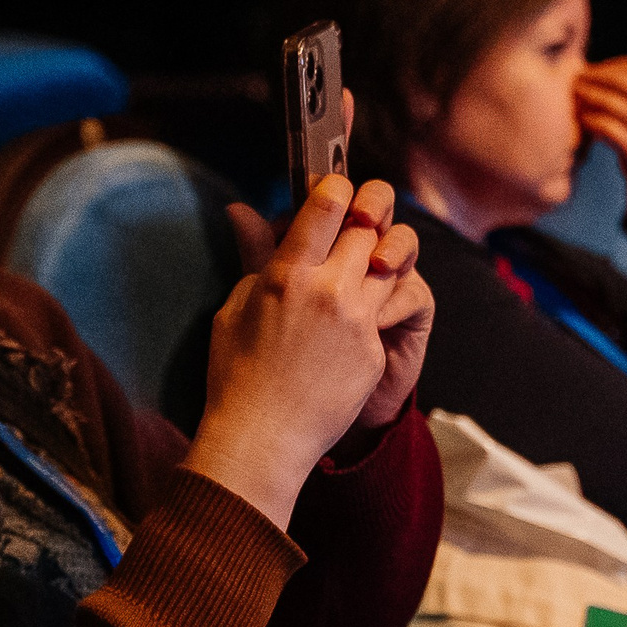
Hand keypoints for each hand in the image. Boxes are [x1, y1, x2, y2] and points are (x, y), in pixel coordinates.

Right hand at [189, 175, 417, 527]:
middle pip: (370, 223)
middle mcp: (329, 290)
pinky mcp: (375, 349)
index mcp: (287, 274)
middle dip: (368, 212)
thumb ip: (252, 255)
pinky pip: (389, 308)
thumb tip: (242, 210)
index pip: (329, 202)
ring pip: (392, 260)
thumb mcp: (234, 308)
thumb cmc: (235, 377)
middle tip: (359, 219)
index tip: (334, 190)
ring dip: (383, 253)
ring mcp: (358, 320)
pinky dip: (378, 302)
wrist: (262, 441)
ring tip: (368, 262)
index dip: (336, 185)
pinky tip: (358, 315)